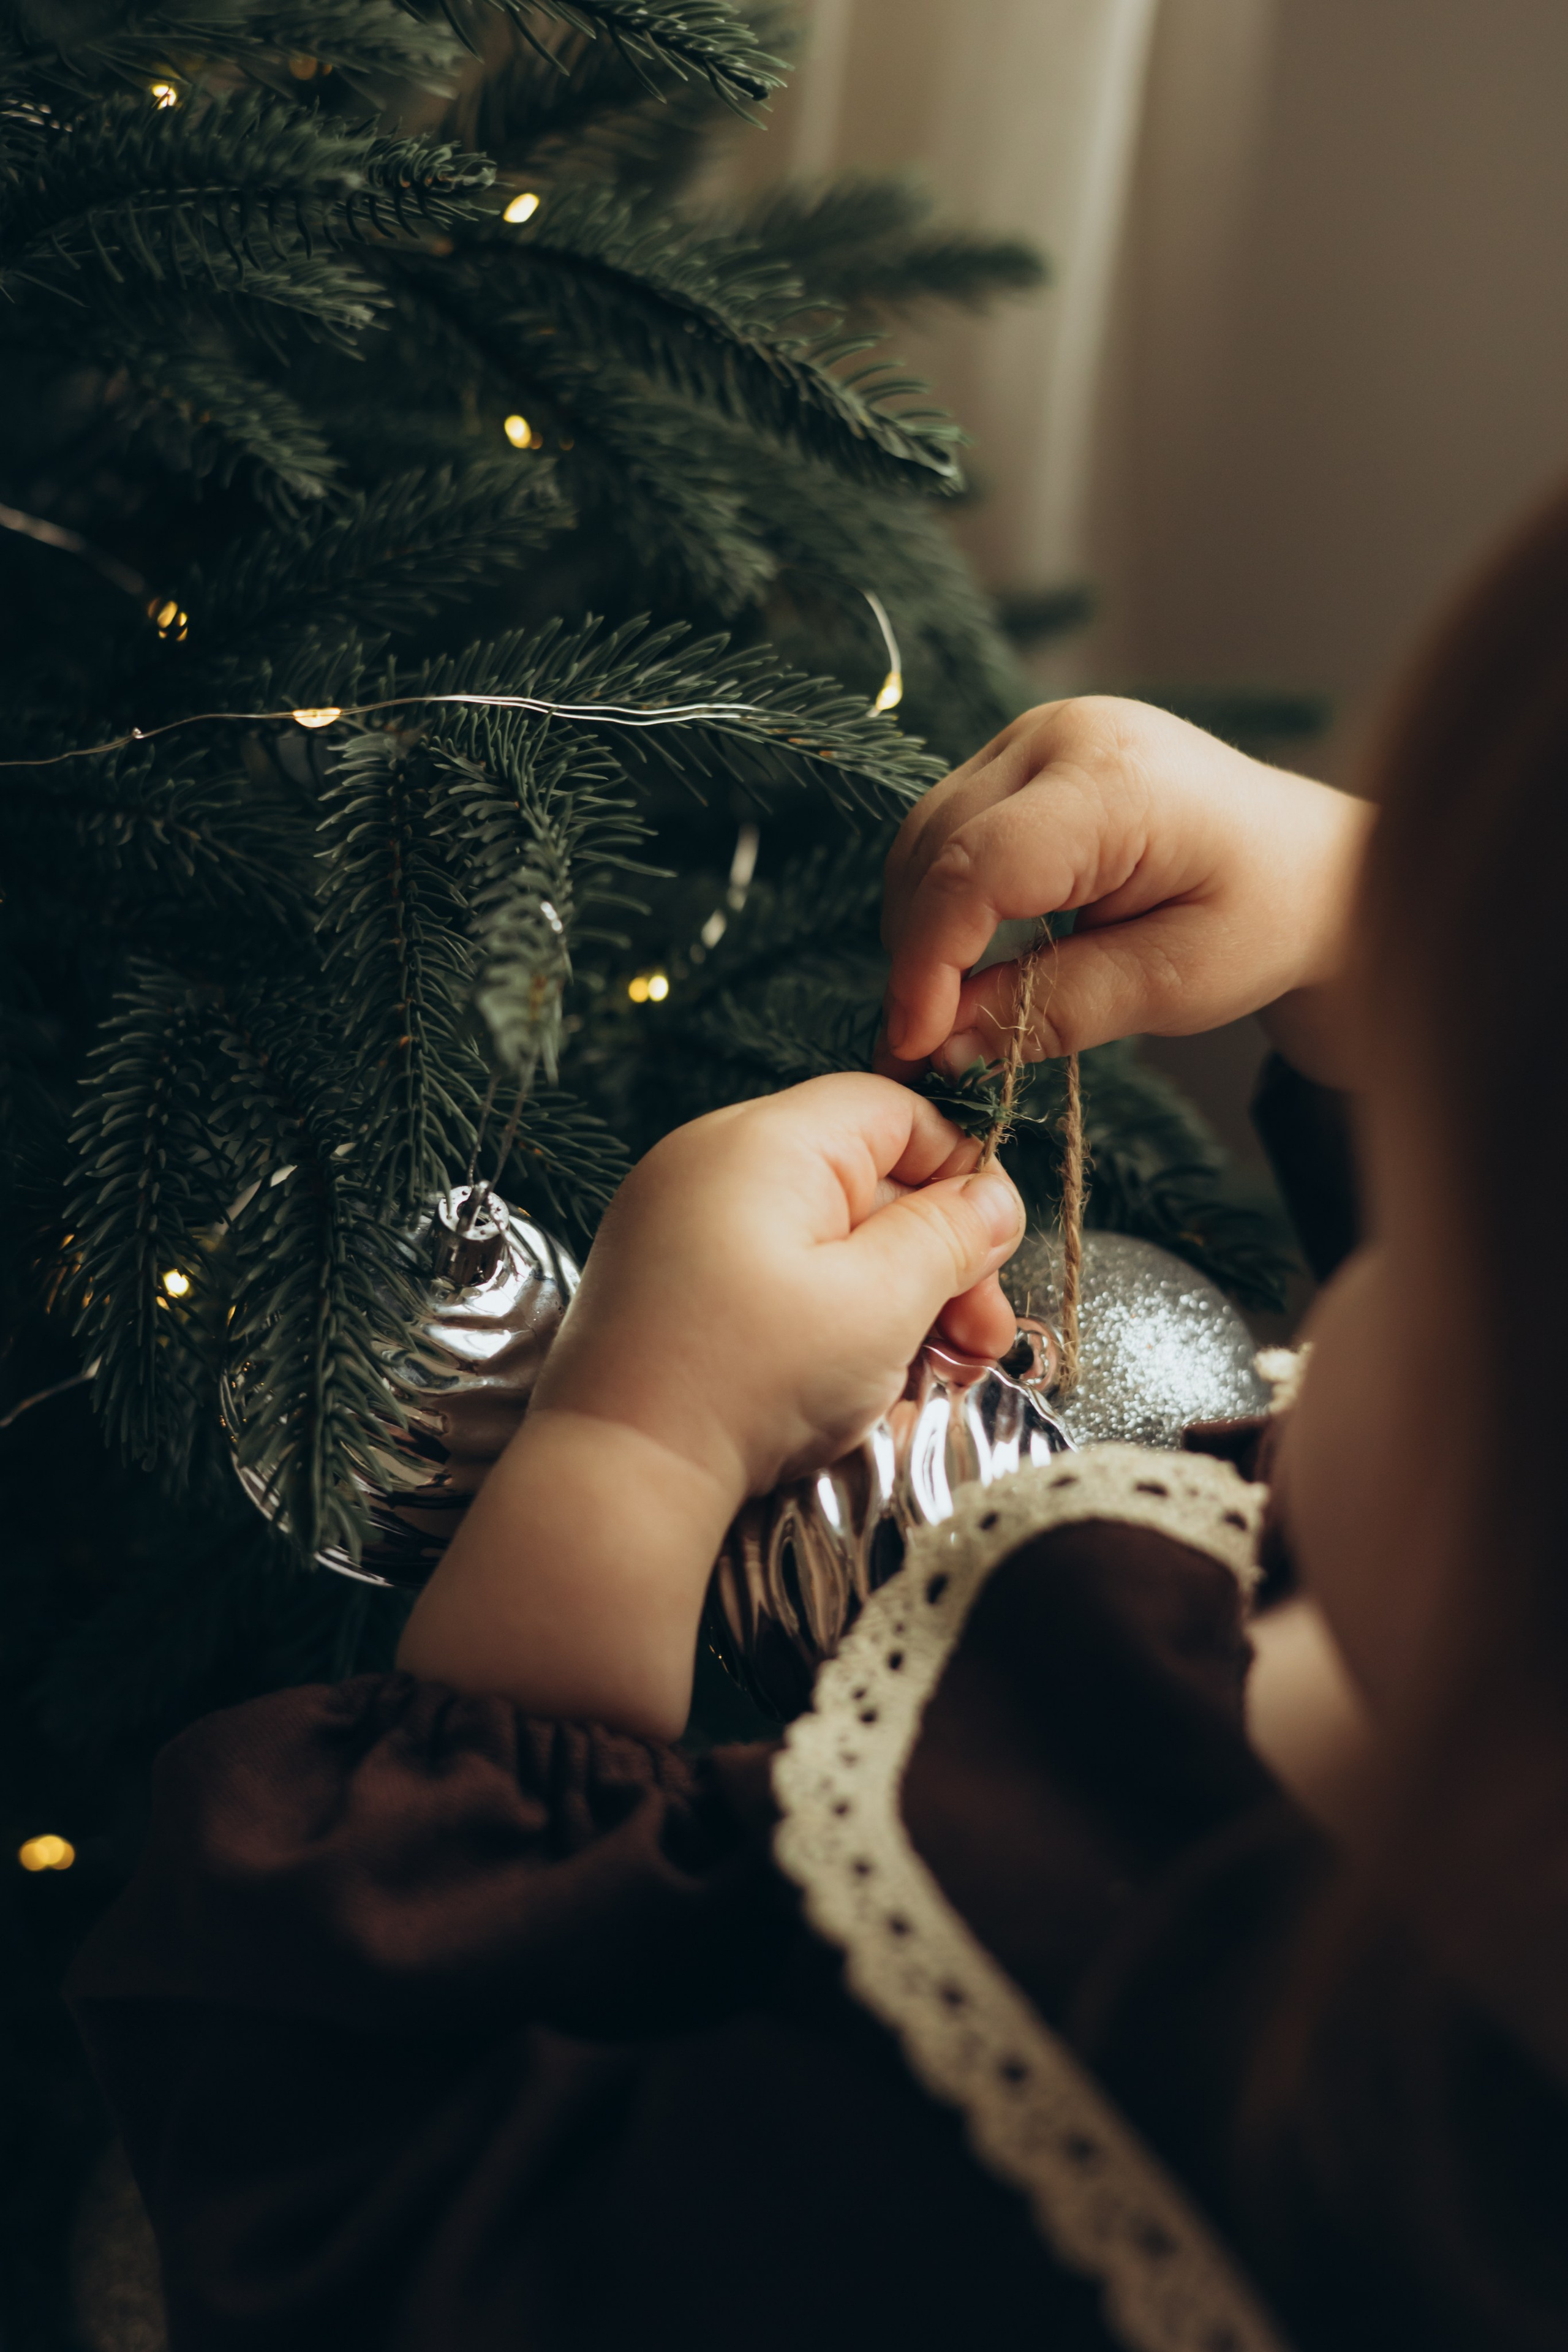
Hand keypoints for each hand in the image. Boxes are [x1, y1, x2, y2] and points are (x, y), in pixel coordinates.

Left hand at [398, 1076, 1022, 1734]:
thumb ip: (949, 1238)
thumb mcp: (880, 1302)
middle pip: (862, 1178)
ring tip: (935, 1369)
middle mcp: (711, 1162)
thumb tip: (993, 1197)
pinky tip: (863, 1373)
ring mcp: (678, 1220)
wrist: (619, 1474)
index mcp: (762, 1141)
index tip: (993, 1249)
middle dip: (936, 1256)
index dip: (959, 1172)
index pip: (891, 1110)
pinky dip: (826, 1310)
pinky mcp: (664, 1277)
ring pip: (821, 1233)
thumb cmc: (749, 1381)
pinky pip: (770, 1268)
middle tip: (980, 1338)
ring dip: (892, 1294)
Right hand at [878, 696, 1373, 1087]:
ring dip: (923, 930)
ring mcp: (1037, 735)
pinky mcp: (1024, 757)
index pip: (976, 868)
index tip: (914, 1049)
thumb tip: (943, 1043)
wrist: (1312, 864)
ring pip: (925, 840)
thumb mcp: (1177, 983)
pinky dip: (942, 903)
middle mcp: (1062, 734)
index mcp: (1115, 778)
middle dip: (918, 956)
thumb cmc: (1266, 919)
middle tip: (927, 1053)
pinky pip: (948, 832)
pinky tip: (969, 962)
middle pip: (935, 849)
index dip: (930, 962)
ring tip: (948, 1014)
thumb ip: (1059, 1006)